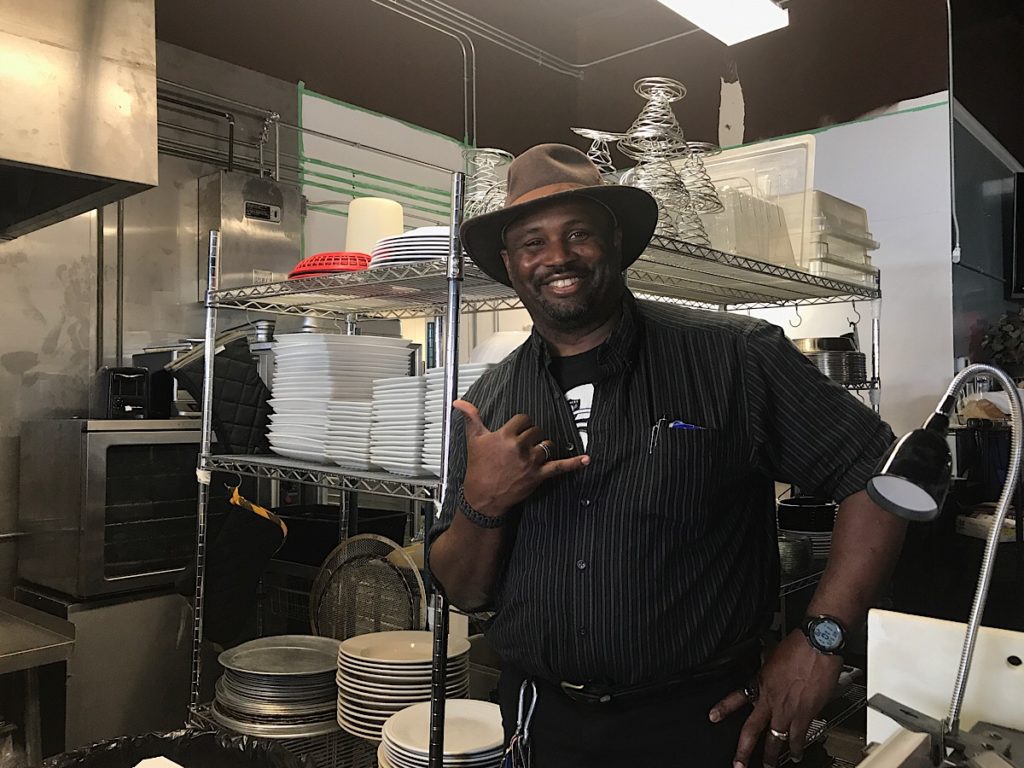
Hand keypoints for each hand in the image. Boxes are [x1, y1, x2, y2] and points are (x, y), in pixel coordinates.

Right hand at [453, 399, 588, 516]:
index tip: (516, 431)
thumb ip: (471, 418)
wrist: (482, 497)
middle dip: (530, 436)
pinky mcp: (538, 475)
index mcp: (505, 436)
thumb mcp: (474, 440)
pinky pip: (559, 467)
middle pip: (536, 430)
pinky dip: (574, 463)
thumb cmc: (478, 469)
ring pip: (546, 445)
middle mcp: (519, 447)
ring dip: (542, 448)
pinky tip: (586, 459)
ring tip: (532, 454)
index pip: (523, 419)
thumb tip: (460, 403)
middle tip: (521, 446)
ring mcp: (530, 462)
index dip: (520, 424)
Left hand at [709, 631, 842, 765]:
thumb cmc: (798, 645)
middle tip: (738, 764)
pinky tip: (796, 755)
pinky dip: (797, 748)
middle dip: (744, 750)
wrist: (817, 646)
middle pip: (752, 730)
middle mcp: (770, 700)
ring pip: (775, 740)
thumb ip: (768, 663)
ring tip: (769, 766)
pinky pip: (798, 737)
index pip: (736, 697)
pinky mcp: (805, 715)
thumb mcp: (773, 653)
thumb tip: (768, 660)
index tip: (713, 717)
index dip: (724, 708)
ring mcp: (787, 710)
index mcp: (760, 682)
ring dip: (772, 756)